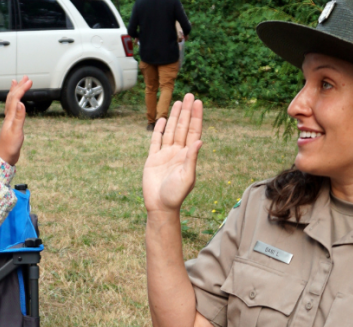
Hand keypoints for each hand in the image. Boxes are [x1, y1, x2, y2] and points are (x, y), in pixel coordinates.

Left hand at [0, 76, 31, 165]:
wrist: (4, 157)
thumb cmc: (9, 146)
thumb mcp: (16, 132)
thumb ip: (19, 117)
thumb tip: (21, 103)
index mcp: (10, 117)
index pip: (16, 98)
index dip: (22, 89)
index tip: (29, 81)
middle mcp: (8, 116)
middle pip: (12, 98)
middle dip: (19, 87)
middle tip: (26, 78)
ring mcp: (9, 120)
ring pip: (11, 102)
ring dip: (15, 92)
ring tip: (17, 84)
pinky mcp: (12, 125)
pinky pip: (13, 109)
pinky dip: (15, 102)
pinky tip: (18, 103)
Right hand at [142, 94, 202, 213]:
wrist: (160, 206)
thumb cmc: (176, 194)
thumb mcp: (187, 177)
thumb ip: (192, 158)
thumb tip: (200, 141)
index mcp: (188, 155)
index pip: (193, 131)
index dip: (196, 117)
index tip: (199, 102)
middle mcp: (178, 152)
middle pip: (183, 127)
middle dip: (186, 111)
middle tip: (190, 95)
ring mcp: (165, 155)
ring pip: (170, 131)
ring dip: (174, 117)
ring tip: (179, 102)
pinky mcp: (153, 159)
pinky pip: (156, 141)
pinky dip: (159, 130)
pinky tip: (162, 120)